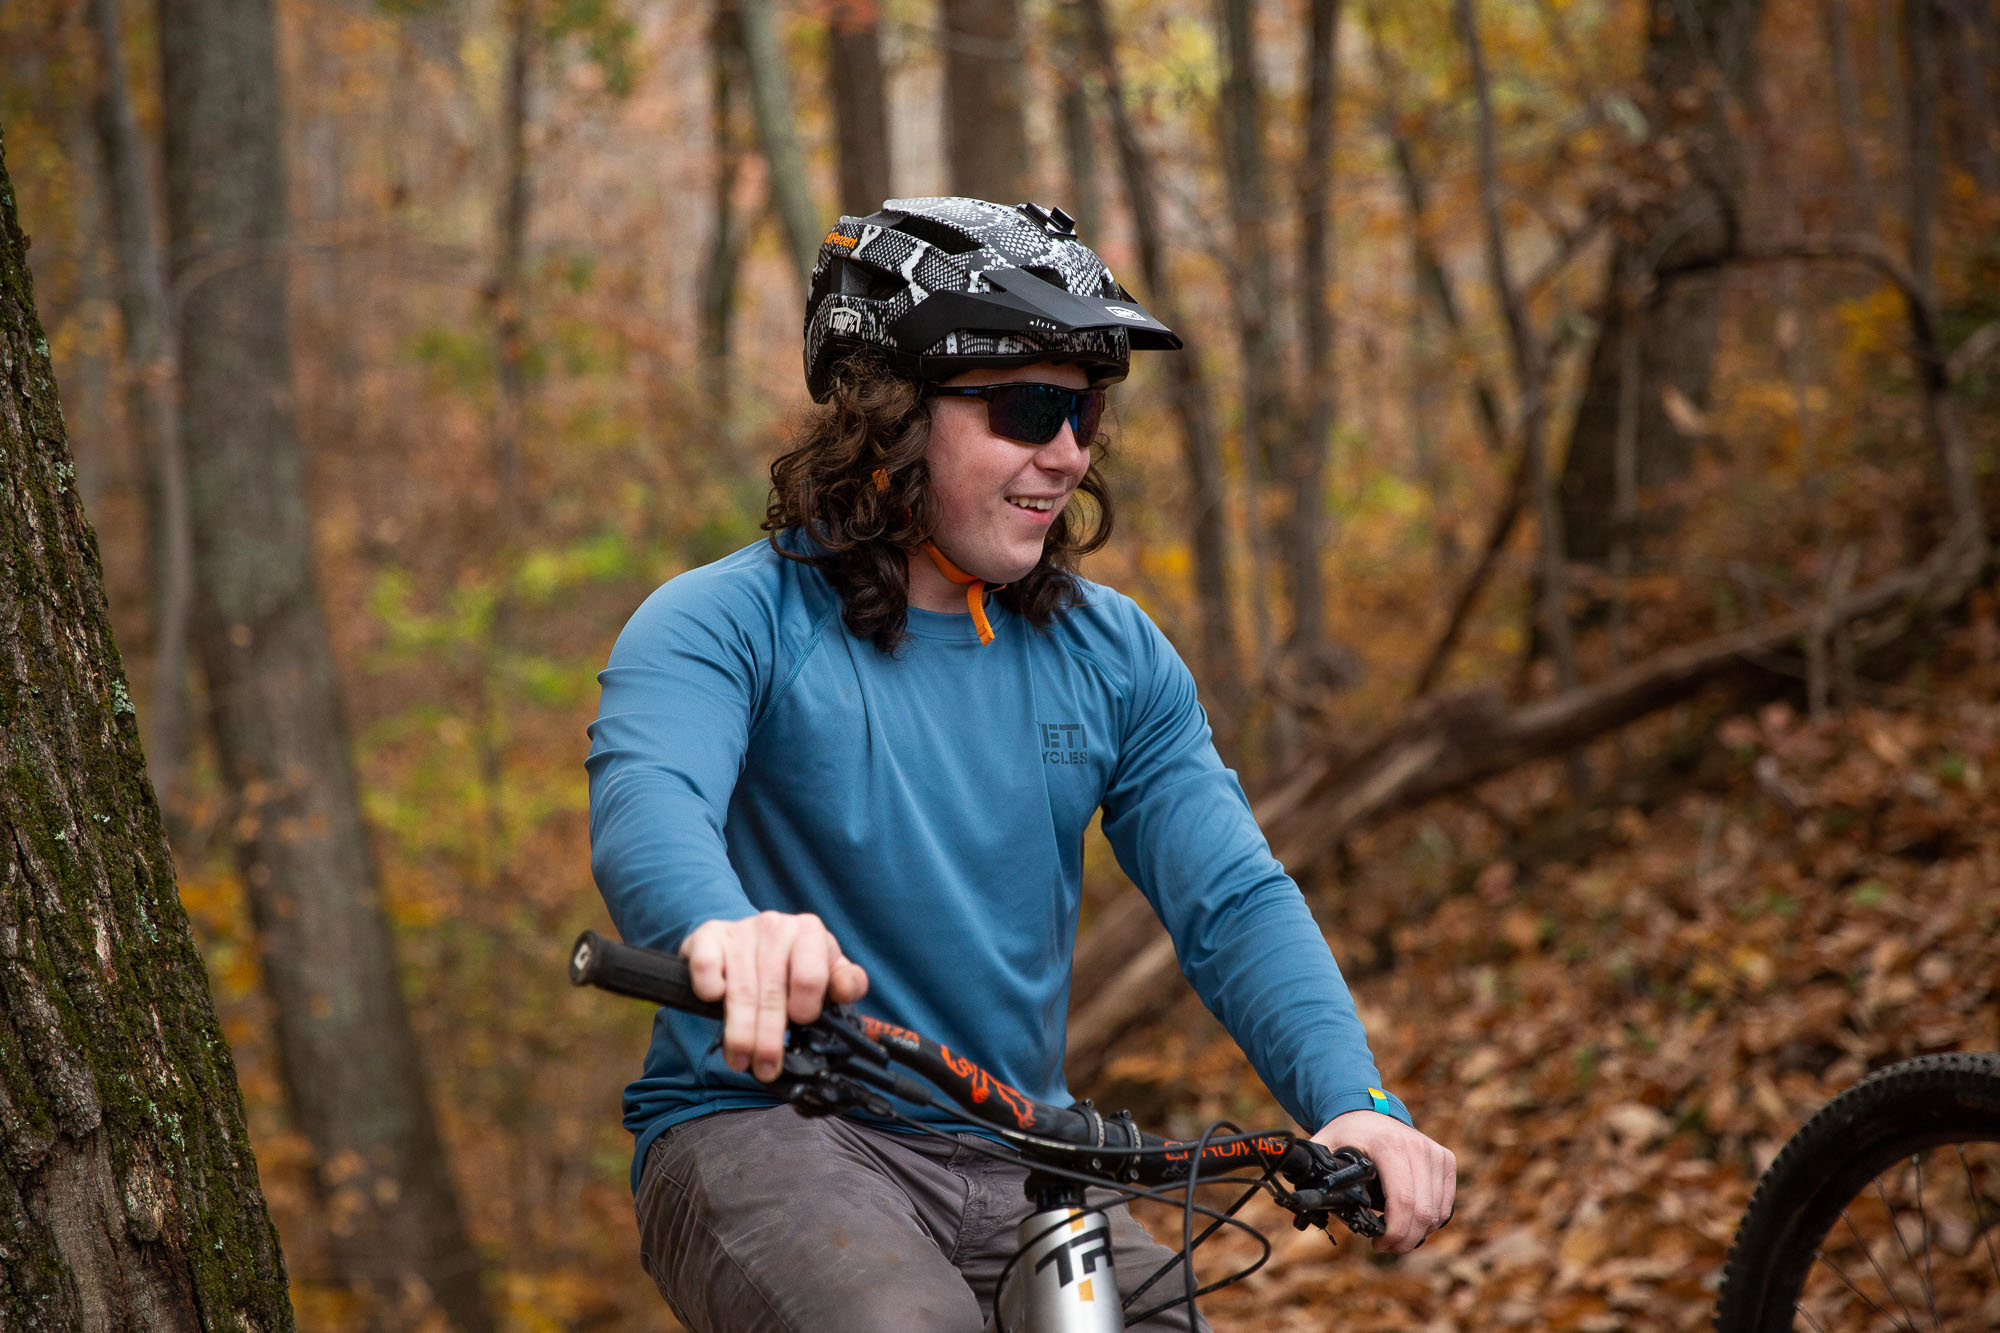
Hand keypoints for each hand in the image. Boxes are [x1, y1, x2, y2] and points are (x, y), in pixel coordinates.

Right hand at [679, 912, 868, 1082]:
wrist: (751, 939)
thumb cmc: (792, 962)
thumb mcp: (826, 969)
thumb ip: (846, 982)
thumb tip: (846, 990)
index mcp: (809, 931)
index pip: (810, 976)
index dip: (805, 1009)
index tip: (800, 1027)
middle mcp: (774, 926)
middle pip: (772, 992)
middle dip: (769, 1039)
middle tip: (766, 1068)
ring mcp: (740, 930)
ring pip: (740, 990)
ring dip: (740, 1033)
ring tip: (740, 1061)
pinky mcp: (708, 937)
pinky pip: (706, 966)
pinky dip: (708, 989)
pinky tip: (714, 1002)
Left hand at [1313, 1110, 1454, 1253]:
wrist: (1368, 1112)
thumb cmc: (1345, 1135)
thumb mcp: (1325, 1147)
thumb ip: (1315, 1171)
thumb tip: (1304, 1202)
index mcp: (1387, 1145)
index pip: (1402, 1200)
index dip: (1394, 1232)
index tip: (1378, 1244)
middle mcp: (1416, 1146)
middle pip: (1423, 1210)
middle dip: (1406, 1240)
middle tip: (1388, 1247)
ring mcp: (1434, 1152)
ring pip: (1437, 1210)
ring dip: (1420, 1232)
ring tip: (1398, 1236)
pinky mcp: (1445, 1159)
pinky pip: (1446, 1202)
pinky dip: (1432, 1219)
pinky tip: (1412, 1221)